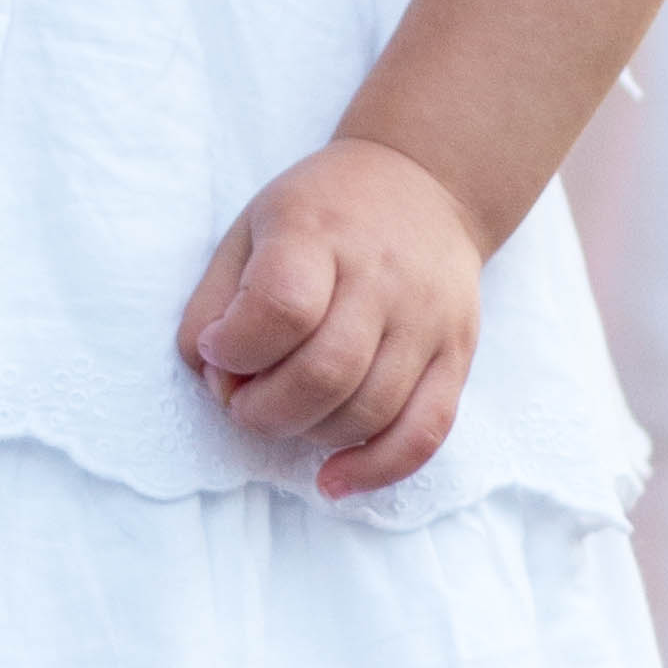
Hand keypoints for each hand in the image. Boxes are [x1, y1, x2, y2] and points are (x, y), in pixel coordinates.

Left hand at [177, 134, 482, 499]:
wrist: (424, 185)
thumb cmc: (322, 214)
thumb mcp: (252, 228)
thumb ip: (215, 300)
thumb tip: (209, 374)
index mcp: (319, 233)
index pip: (282, 307)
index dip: (234, 349)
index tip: (217, 351)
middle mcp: (382, 277)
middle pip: (325, 373)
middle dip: (262, 410)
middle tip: (241, 400)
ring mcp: (427, 320)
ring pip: (368, 412)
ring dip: (306, 435)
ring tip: (282, 414)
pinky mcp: (457, 354)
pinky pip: (425, 433)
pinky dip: (375, 469)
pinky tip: (332, 481)